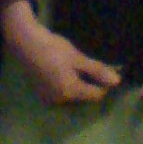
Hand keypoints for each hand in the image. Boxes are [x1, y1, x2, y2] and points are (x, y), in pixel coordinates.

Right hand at [0, 0, 120, 106]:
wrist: (25, 43)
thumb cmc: (53, 48)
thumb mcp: (78, 58)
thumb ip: (97, 71)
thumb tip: (118, 82)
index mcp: (71, 92)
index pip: (97, 95)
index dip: (103, 83)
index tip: (101, 69)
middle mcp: (61, 100)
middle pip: (84, 96)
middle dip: (89, 83)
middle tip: (85, 65)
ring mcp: (49, 98)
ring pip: (72, 94)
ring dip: (77, 84)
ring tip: (73, 66)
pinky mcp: (42, 93)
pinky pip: (61, 92)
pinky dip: (65, 84)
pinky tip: (61, 70)